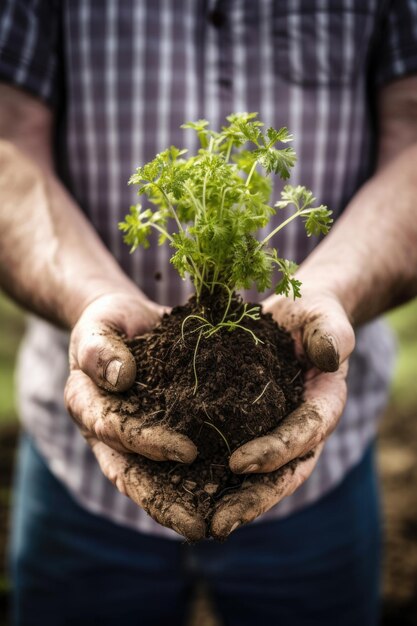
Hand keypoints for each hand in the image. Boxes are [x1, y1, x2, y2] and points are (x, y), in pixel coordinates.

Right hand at [64, 292, 204, 539]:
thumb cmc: (109, 322)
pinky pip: (172, 463)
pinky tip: (226, 497)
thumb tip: (120, 377)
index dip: (146, 441)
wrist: (126, 322)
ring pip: (151, 478)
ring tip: (215, 528)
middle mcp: (106, 431)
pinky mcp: (156, 434)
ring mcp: (130, 438)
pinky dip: (194, 482)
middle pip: (130, 472)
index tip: (187, 451)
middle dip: (163, 501)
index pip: (114, 429)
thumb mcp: (98, 325)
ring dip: (180, 505)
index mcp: (86, 404)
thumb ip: (99, 348)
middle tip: (199, 527)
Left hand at [210, 286, 354, 539]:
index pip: (305, 434)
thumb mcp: (323, 316)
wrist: (296, 318)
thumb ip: (330, 334)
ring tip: (201, 526)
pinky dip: (214, 476)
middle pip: (283, 471)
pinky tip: (184, 492)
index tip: (237, 463)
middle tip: (219, 524)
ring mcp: (277, 432)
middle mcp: (303, 428)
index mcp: (323, 404)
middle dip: (252, 498)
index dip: (275, 451)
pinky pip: (234, 455)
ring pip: (258, 475)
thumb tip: (328, 356)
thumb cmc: (312, 314)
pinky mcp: (251, 427)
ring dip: (232, 500)